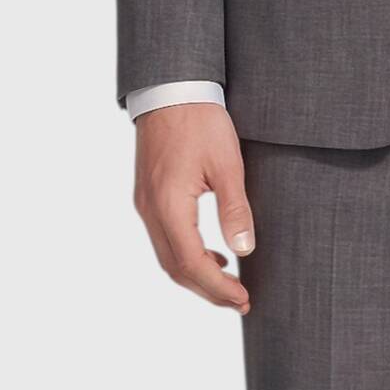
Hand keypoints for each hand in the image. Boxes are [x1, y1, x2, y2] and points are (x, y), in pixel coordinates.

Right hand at [133, 102, 253, 312]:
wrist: (171, 89)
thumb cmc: (201, 120)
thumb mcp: (227, 163)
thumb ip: (235, 208)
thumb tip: (244, 251)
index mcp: (169, 206)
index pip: (191, 264)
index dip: (217, 288)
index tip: (243, 299)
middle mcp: (150, 210)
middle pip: (175, 268)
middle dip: (207, 290)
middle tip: (240, 300)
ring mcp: (145, 204)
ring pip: (167, 256)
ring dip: (196, 274)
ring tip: (229, 283)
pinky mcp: (148, 195)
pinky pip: (164, 238)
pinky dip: (186, 254)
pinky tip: (211, 252)